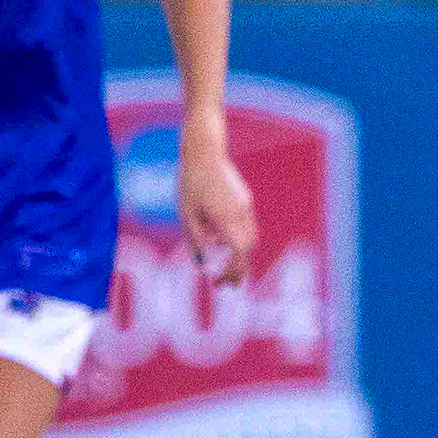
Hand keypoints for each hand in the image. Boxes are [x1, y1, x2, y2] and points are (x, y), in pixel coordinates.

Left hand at [177, 130, 256, 287]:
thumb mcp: (187, 215)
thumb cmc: (191, 183)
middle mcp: (242, 216)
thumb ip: (196, 240)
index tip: (219, 284)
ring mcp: (246, 208)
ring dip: (240, 255)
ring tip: (224, 265)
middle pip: (248, 251)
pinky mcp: (245, 201)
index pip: (239, 256)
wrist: (205, 153)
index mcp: (227, 220)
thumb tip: (202, 264)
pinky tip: (219, 239)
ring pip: (250, 239)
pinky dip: (238, 239)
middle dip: (239, 270)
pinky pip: (245, 226)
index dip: (232, 273)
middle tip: (226, 284)